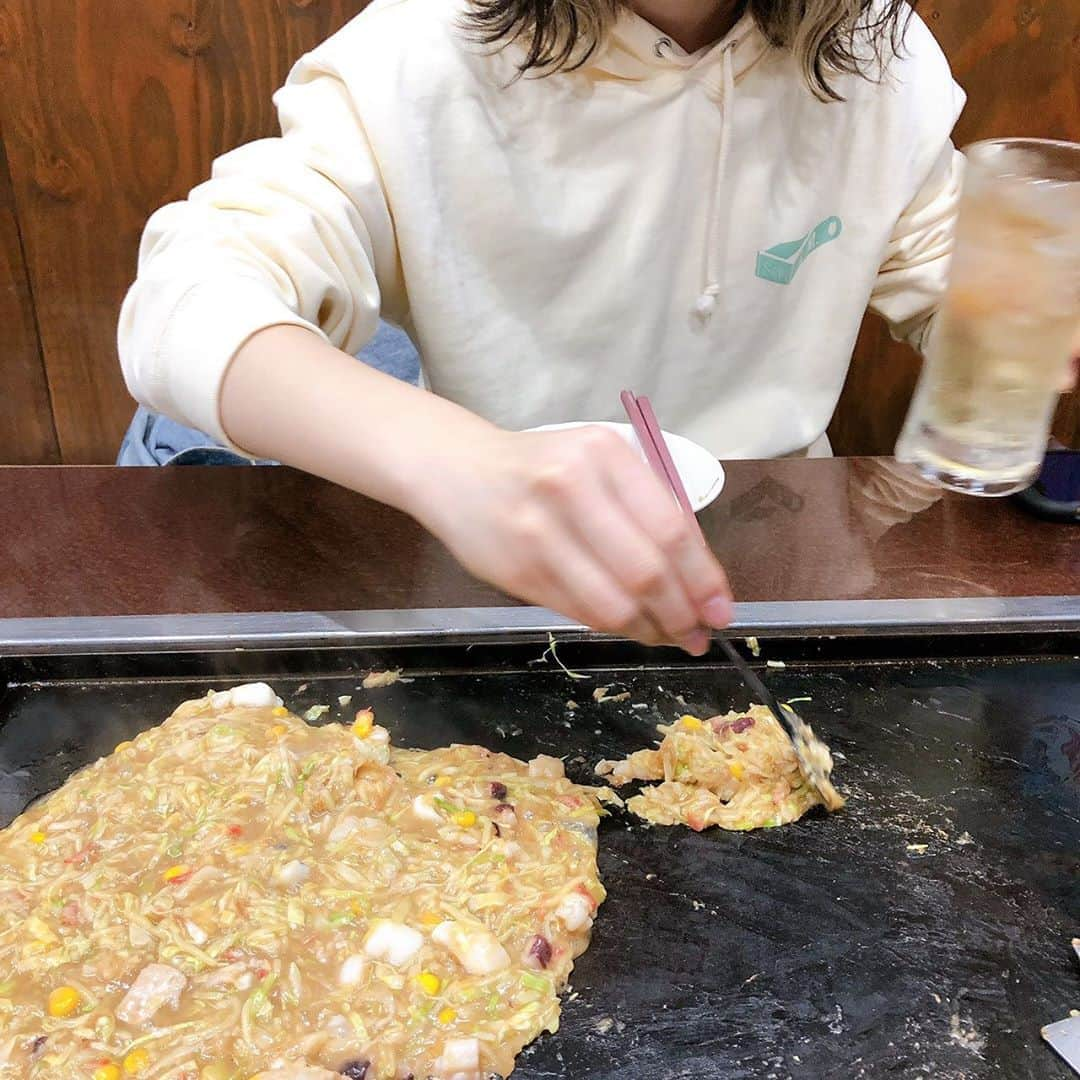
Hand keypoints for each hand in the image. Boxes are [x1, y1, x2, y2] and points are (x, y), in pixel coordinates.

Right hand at [411, 425, 733, 653]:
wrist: (456, 470)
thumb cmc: (541, 468)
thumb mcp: (597, 463)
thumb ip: (644, 508)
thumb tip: (698, 581)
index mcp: (604, 454)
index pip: (671, 528)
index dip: (703, 579)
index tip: (721, 608)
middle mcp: (570, 487)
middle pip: (646, 572)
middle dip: (682, 614)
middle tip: (698, 634)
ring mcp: (538, 532)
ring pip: (612, 603)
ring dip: (650, 630)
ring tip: (668, 636)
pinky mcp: (516, 571)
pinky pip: (580, 613)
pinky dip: (613, 627)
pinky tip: (628, 625)